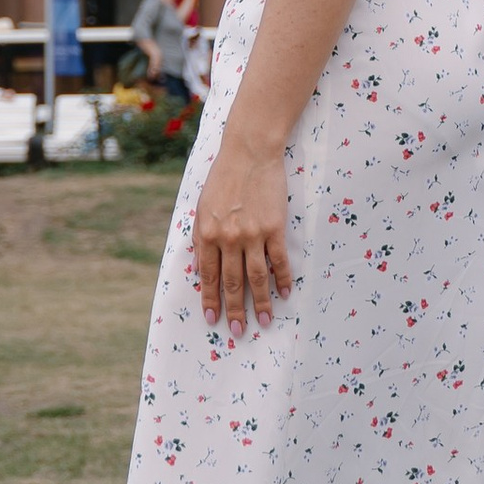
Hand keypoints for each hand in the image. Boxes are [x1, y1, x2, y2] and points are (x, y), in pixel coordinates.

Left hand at [190, 142, 291, 336]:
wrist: (249, 152)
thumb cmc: (223, 177)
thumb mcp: (202, 207)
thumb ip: (200, 238)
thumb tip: (200, 267)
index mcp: (207, 234)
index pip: (208, 275)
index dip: (210, 299)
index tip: (212, 318)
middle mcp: (228, 238)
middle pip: (232, 282)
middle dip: (234, 310)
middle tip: (237, 331)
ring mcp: (252, 234)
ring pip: (256, 277)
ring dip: (261, 302)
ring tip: (264, 322)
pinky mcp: (274, 228)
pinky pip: (278, 260)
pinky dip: (282, 279)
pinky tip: (284, 294)